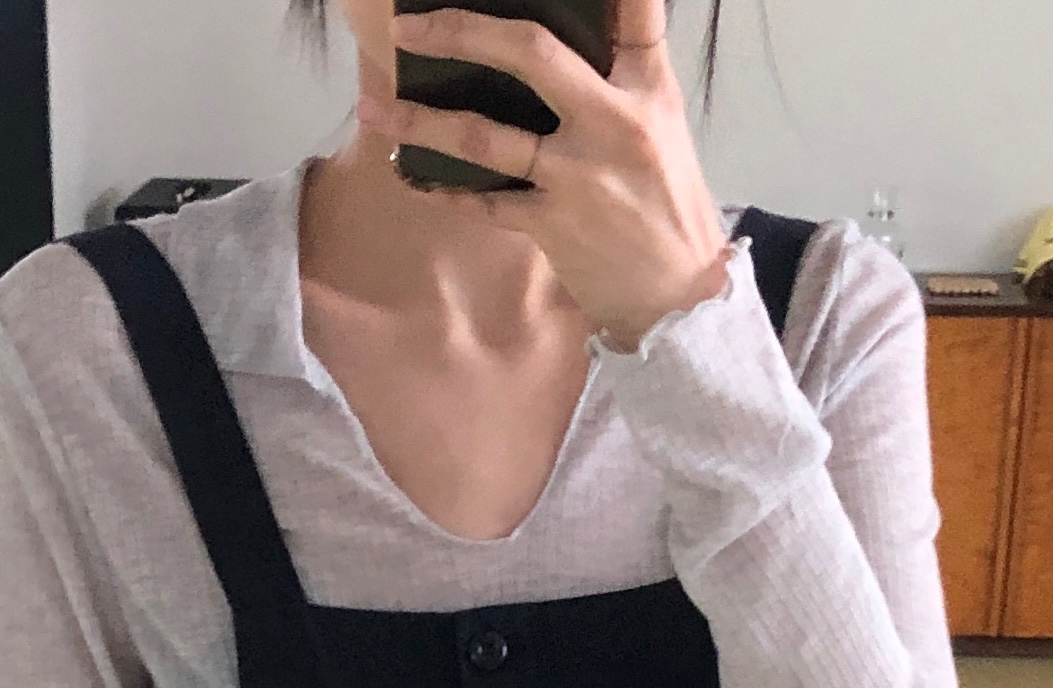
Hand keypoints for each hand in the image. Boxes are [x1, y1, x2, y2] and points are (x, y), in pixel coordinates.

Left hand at [364, 10, 732, 348]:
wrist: (679, 295)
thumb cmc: (665, 201)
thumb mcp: (661, 121)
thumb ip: (624, 67)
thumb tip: (571, 30)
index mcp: (644, 90)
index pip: (635, 14)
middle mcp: (610, 122)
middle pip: (530, 52)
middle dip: (463, 31)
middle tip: (409, 25)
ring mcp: (576, 176)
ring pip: (485, 136)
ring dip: (421, 121)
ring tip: (373, 109)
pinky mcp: (552, 225)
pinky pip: (484, 201)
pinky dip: (444, 187)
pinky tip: (411, 173)